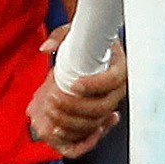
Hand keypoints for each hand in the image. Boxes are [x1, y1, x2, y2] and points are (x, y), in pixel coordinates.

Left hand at [26, 31, 125, 159]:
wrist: (92, 50)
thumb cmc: (86, 40)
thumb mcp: (73, 32)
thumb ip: (59, 36)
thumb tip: (45, 48)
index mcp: (119, 66)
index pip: (113, 80)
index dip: (94, 85)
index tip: (74, 84)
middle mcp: (118, 88)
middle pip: (103, 106)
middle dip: (76, 106)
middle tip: (53, 98)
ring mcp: (110, 103)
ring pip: (96, 121)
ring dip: (71, 120)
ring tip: (50, 109)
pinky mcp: (99, 114)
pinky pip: (91, 129)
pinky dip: (75, 132)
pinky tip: (57, 128)